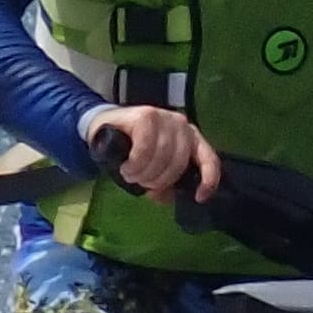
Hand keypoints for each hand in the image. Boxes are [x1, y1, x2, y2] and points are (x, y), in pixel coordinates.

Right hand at [86, 104, 221, 203]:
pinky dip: (136, 163)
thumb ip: (164, 183)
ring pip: (163, 155)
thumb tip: (166, 196)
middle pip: (179, 161)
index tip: (199, 197)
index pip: (209, 158)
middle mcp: (181, 125)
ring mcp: (164, 117)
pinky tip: (127, 166)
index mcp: (191, 138)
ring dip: (144, 173)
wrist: (103, 129)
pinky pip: (145, 147)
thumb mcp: (153, 170)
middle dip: (159, 180)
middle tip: (142, 184)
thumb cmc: (131, 151)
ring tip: (131, 175)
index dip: (208, 180)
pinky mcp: (145, 115)